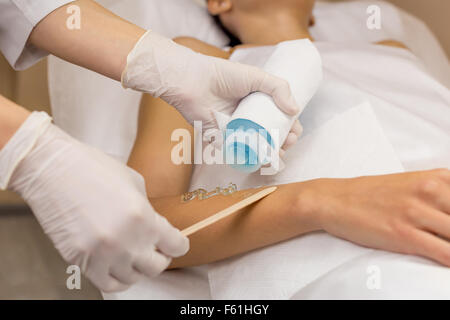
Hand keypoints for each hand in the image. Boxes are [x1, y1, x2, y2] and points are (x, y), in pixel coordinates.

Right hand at [5, 113, 188, 291]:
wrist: (52, 169)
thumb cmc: (93, 168)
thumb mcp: (134, 183)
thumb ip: (148, 210)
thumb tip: (154, 227)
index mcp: (144, 218)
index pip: (175, 246)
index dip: (178, 245)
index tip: (176, 244)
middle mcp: (126, 241)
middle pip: (157, 266)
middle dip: (160, 257)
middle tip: (156, 249)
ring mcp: (102, 254)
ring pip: (133, 278)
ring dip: (137, 268)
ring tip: (134, 256)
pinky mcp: (80, 260)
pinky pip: (107, 284)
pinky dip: (117, 279)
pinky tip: (118, 267)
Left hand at [121, 31, 300, 144]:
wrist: (194, 83)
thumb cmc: (224, 76)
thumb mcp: (257, 76)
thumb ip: (279, 88)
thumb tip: (295, 110)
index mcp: (258, 102)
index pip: (280, 117)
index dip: (290, 127)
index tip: (295, 131)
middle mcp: (249, 117)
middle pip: (271, 134)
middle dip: (284, 143)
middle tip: (288, 143)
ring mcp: (237, 129)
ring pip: (257, 147)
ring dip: (271, 154)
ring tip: (278, 155)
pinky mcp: (223, 140)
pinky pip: (239, 153)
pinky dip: (251, 159)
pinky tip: (262, 161)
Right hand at [299, 169, 449, 265]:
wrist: (335, 200)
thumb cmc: (370, 194)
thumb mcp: (412, 184)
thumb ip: (442, 195)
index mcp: (437, 177)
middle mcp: (431, 191)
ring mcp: (417, 213)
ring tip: (449, 246)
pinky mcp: (404, 234)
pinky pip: (445, 253)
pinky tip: (449, 261)